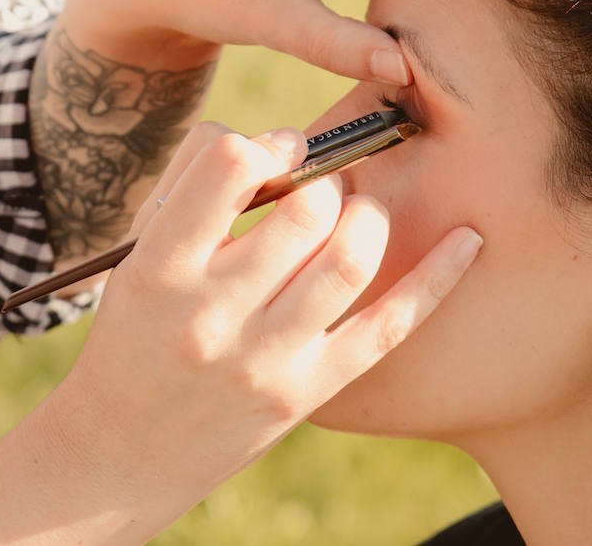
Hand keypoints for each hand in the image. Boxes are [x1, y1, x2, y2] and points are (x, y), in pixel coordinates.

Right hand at [40, 122, 482, 520]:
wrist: (123, 451)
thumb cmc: (137, 331)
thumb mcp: (136, 256)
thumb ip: (193, 186)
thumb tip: (276, 140)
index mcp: (160, 268)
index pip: (228, 166)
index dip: (267, 142)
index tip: (279, 151)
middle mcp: (211, 314)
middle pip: (304, 210)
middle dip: (326, 178)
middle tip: (322, 185)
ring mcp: (263, 359)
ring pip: (349, 259)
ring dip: (367, 217)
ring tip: (356, 214)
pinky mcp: (307, 393)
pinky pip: (387, 327)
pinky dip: (436, 278)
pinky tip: (467, 240)